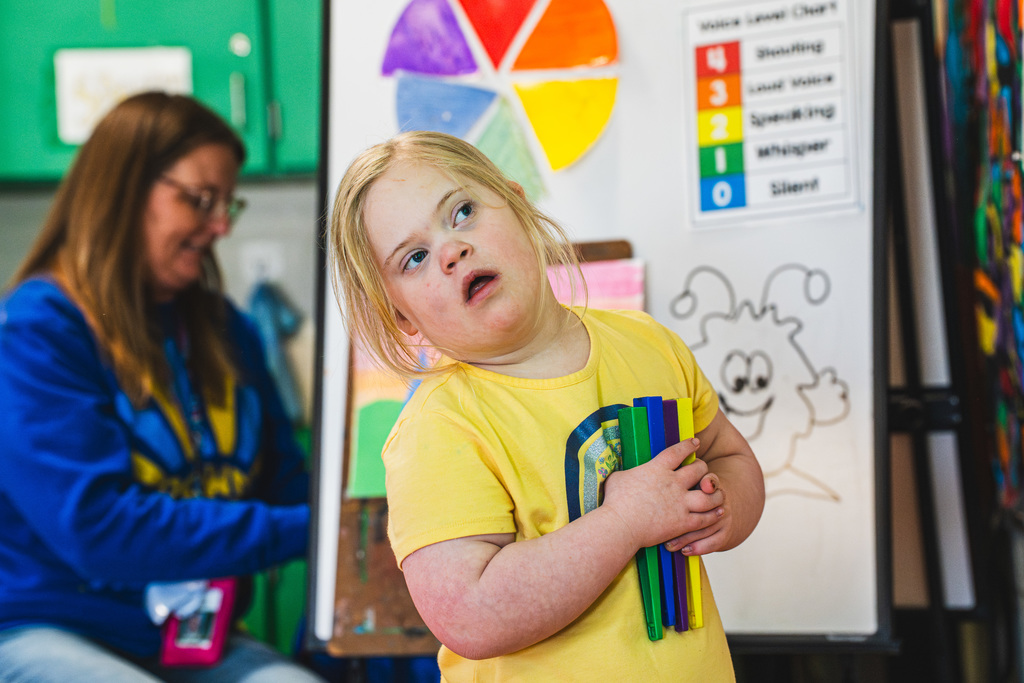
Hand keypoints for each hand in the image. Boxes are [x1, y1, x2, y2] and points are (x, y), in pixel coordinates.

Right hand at [602, 438, 723, 550]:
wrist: (620, 526)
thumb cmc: (614, 502)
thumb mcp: (617, 478)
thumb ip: (626, 472)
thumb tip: (621, 471)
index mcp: (657, 469)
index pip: (678, 452)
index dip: (688, 445)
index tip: (695, 442)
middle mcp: (673, 483)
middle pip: (699, 470)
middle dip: (703, 468)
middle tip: (702, 471)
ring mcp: (680, 503)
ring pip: (709, 494)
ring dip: (715, 492)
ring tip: (717, 493)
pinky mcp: (683, 522)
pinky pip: (706, 517)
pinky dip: (714, 514)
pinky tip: (719, 512)